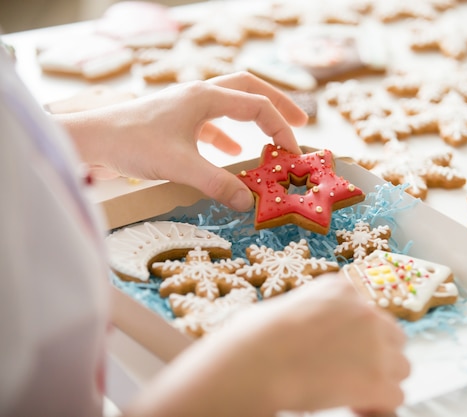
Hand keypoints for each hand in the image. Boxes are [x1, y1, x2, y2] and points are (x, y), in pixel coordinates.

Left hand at [57, 72, 307, 210]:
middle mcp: (198, 94)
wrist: (92, 139)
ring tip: (272, 137)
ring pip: (231, 103)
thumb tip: (248, 203)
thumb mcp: (180, 166)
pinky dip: (228, 134)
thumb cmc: (132, 143)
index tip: (292, 153)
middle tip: (300, 122)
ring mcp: (186, 105)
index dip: (281, 128)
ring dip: (255, 117)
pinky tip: (231, 153)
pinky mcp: (175, 120)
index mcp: (205, 97)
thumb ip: (217, 184)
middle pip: (249, 89)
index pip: (257, 106)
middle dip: (278, 104)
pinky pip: (212, 121)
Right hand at [125, 276, 409, 416]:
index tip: (345, 352)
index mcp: (340, 289)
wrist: (254, 362)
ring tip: (354, 394)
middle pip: (394, 337)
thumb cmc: (251, 338)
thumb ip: (305, 313)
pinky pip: (396, 397)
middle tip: (352, 374)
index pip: (369, 310)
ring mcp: (374, 344)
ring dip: (383, 381)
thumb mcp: (280, 308)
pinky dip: (379, 407)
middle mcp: (364, 310)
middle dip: (378, 356)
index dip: (359, 336)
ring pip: (402, 366)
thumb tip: (301, 332)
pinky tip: (356, 409)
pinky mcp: (376, 379)